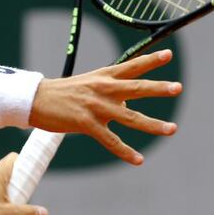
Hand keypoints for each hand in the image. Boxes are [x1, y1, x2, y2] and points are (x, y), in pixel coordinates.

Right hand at [29, 49, 181, 165]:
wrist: (35, 100)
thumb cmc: (62, 93)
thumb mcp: (88, 84)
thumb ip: (110, 91)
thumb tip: (128, 102)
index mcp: (103, 76)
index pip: (131, 66)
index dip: (150, 60)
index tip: (168, 55)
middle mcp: (103, 89)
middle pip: (136, 88)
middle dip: (159, 89)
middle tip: (178, 87)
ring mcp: (96, 106)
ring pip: (130, 117)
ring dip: (153, 124)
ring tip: (172, 129)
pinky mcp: (87, 124)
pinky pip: (111, 140)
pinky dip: (126, 152)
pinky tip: (138, 160)